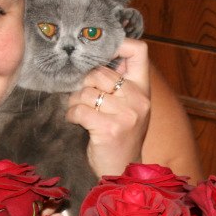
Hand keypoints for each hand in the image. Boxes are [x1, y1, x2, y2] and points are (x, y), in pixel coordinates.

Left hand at [66, 38, 151, 178]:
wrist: (123, 171)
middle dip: (84, 83)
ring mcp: (126, 115)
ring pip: (87, 91)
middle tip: (82, 97)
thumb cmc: (121, 138)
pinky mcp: (109, 129)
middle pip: (100, 72)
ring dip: (75, 101)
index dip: (118, 44)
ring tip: (79, 111)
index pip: (139, 51)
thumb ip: (119, 85)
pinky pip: (80, 109)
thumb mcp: (129, 107)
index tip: (101, 54)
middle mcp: (138, 100)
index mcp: (144, 90)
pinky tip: (75, 121)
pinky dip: (72, 114)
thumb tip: (95, 58)